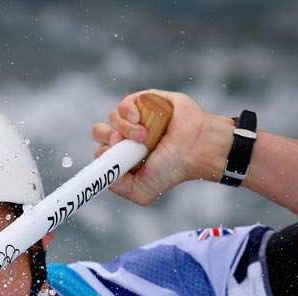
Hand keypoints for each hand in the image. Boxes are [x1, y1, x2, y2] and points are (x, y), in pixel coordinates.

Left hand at [92, 90, 234, 205]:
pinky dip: (128, 111)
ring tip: (144, 136)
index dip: (104, 153)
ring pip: (112, 117)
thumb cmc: (173, 169)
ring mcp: (136, 117)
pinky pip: (125, 102)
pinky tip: (140, 119)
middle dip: (106, 137)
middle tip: (120, 143)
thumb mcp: (142, 191)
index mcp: (124, 155)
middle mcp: (127, 136)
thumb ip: (120, 188)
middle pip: (100, 131)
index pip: (100, 151)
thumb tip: (104, 173)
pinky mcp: (146, 101)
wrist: (197, 148)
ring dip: (124, 127)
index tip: (118, 156)